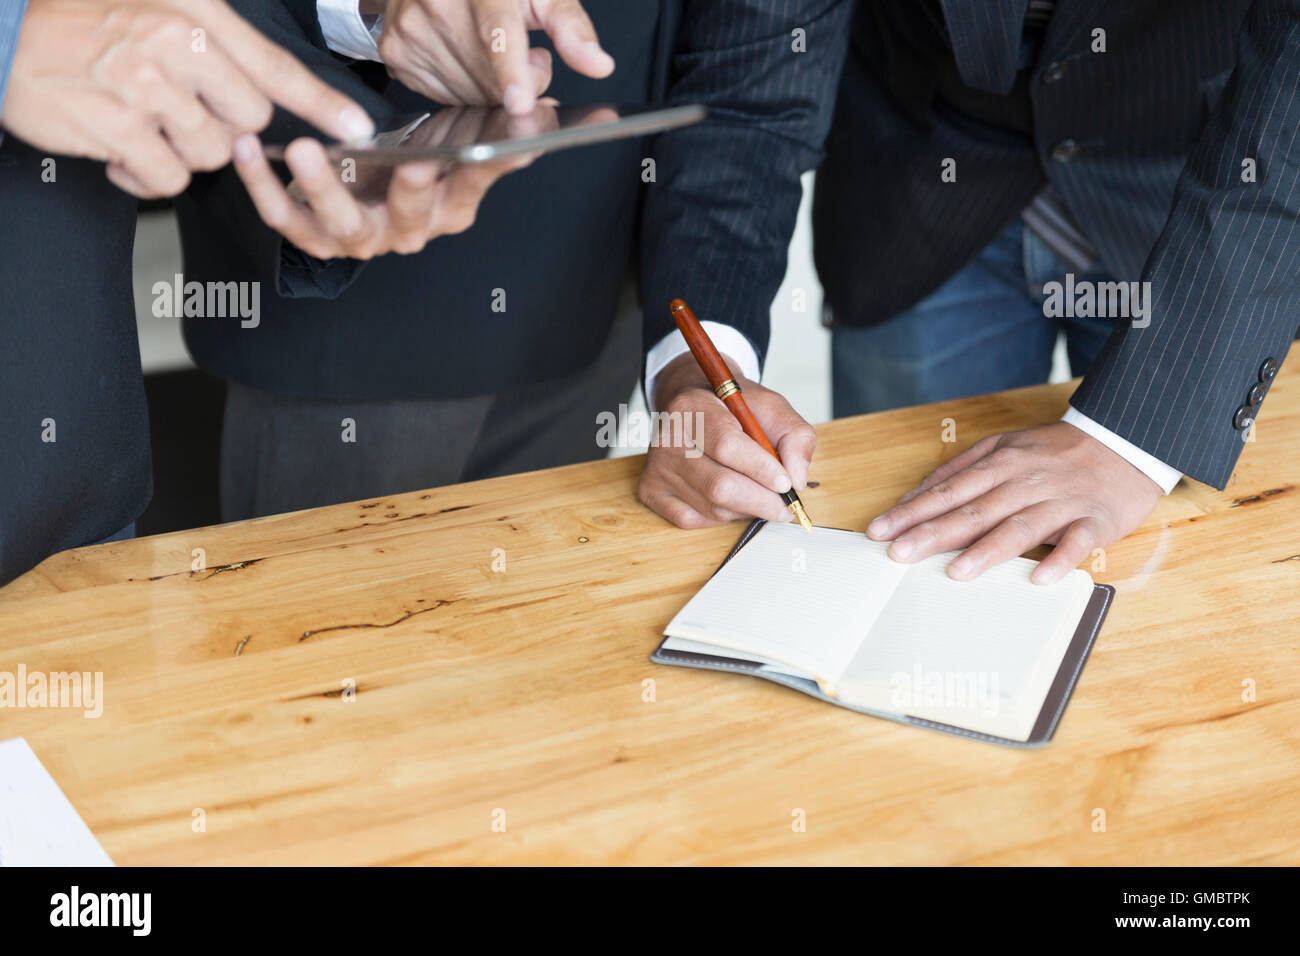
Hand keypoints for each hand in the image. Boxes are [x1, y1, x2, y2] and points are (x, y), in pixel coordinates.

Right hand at [2, 0, 373, 197]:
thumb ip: (221, 48)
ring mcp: (145, 83)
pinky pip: (166, 177)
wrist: (3, 31)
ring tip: (139, 123)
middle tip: (174, 111)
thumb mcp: (161, 11)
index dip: (321, 103)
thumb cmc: (83, 24)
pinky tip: (118, 147)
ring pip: (210, 154)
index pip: (274, 66)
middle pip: (249, 123)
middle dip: (219, 129)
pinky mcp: (116, 122)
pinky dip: (145, 176)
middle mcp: (176, 42)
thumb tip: (274, 95)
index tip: (357, 127)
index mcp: (195, 14)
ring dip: (179, 153)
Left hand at [231, 105, 543, 258]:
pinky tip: (249, 152)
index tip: (507, 148)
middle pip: (412, 215)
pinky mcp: (317, 239)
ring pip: (344, 225)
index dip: (486, 169)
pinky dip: (264, 189)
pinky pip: (287, 221)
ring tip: (303, 149)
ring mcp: (362, 240)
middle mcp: (409, 231)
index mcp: (450, 208)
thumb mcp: (451, 144)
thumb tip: (543, 107)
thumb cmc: (409, 166)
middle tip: (408, 163)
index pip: (474, 184)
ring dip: (324, 188)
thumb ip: (493, 130)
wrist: (361, 198)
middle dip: (408, 190)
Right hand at [365, 0, 614, 114]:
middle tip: (524, 53)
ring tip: (491, 52)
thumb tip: (599, 65)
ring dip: (491, 88)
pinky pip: (444, 96)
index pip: (497, 33)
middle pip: (490, 77)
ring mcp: (411, 29)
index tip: (520, 102)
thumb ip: (570, 26)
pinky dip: (464, 87)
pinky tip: (466, 59)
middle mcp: (436, 2)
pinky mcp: (396, 52)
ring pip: (469, 94)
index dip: (511, 71)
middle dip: (518, 81)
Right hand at [637, 352, 817, 527]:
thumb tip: (797, 478)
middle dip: (761, 501)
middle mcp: (668, 438)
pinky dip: (722, 516)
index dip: (760, 469)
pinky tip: (732, 500)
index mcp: (693, 407)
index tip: (787, 483)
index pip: (727, 445)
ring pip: (712, 507)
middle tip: (785, 505)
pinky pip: (695, 520)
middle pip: (719, 485)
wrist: (696, 406)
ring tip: (759, 495)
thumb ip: (795, 436)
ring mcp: (657, 467)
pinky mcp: (651, 490)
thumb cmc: (735, 410)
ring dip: (745, 508)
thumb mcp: (772, 408)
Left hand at [865, 422, 1162, 584]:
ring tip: (956, 571)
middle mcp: (1024, 482)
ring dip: (988, 550)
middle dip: (934, 532)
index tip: (880, 531)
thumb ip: (959, 470)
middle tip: (899, 553)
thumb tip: (914, 496)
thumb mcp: (1003, 447)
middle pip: (974, 509)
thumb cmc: (1053, 452)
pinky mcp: (1095, 521)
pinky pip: (1076, 543)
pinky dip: (1060, 560)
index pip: (948, 491)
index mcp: (999, 464)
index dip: (912, 512)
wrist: (1125, 442)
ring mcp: (1060, 502)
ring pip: (1020, 526)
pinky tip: (1040, 578)